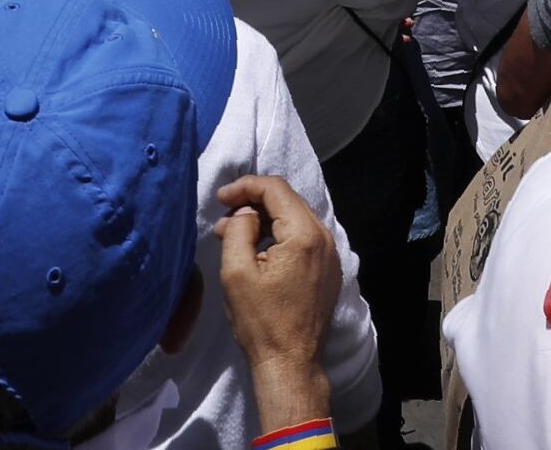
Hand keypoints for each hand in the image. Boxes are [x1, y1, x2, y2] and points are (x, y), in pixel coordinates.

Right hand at [212, 174, 338, 435]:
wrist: (290, 364)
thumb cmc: (260, 321)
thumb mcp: (237, 273)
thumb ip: (238, 231)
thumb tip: (245, 214)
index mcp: (305, 234)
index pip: (275, 189)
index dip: (245, 186)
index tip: (220, 199)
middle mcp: (325, 238)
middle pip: (288, 200)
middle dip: (254, 202)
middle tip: (224, 218)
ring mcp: (331, 255)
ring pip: (296, 218)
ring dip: (266, 220)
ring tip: (236, 234)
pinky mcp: (329, 270)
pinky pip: (304, 238)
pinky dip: (280, 235)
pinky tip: (259, 250)